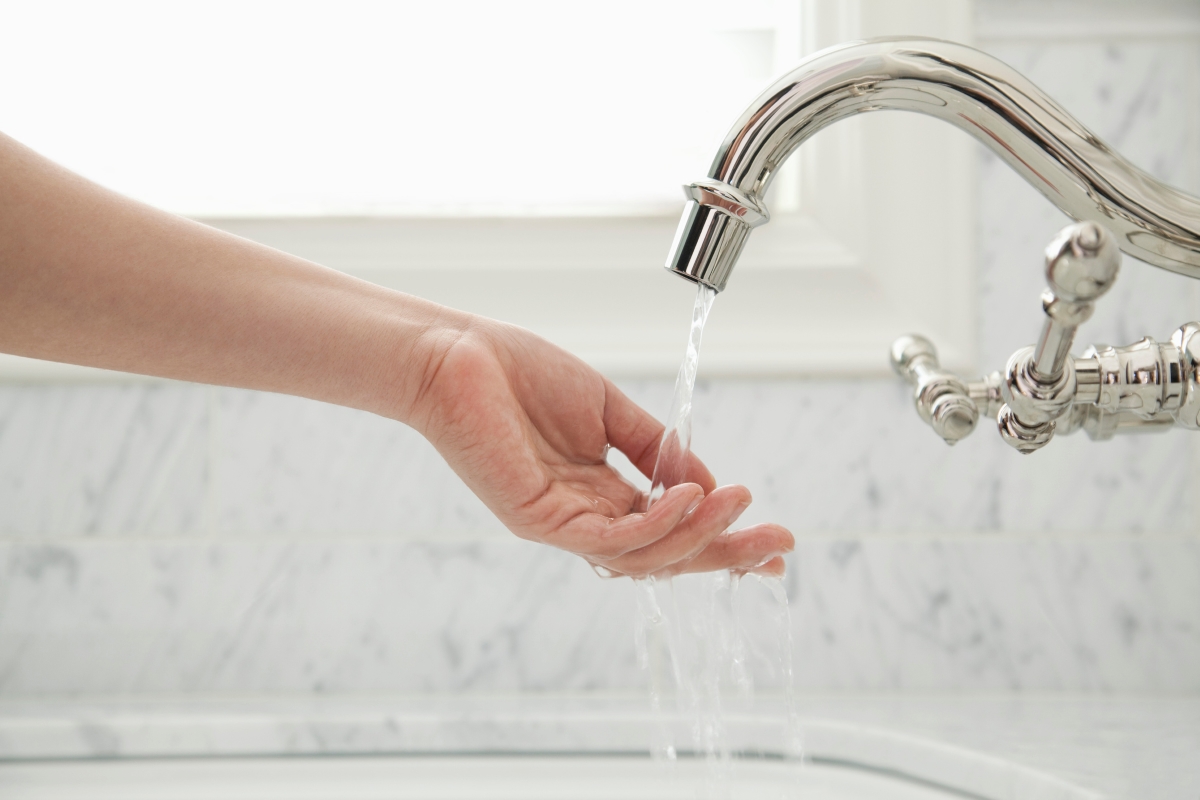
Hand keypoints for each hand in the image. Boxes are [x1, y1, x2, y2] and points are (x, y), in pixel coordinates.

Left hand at [403, 315, 793, 577]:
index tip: (775, 542)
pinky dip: (651, 522)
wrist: (457, 355)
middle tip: (779, 547)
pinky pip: (603, 539)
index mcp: (601, 493)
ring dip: (696, 533)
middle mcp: (583, 516)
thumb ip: (656, 446)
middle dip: (725, 553)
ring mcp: (559, 522)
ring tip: (735, 504)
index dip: (723, 538)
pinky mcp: (535, 517)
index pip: (671, 529)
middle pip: (665, 554)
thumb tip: (709, 482)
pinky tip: (684, 497)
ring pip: (640, 555)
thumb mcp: (608, 410)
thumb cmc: (520, 375)